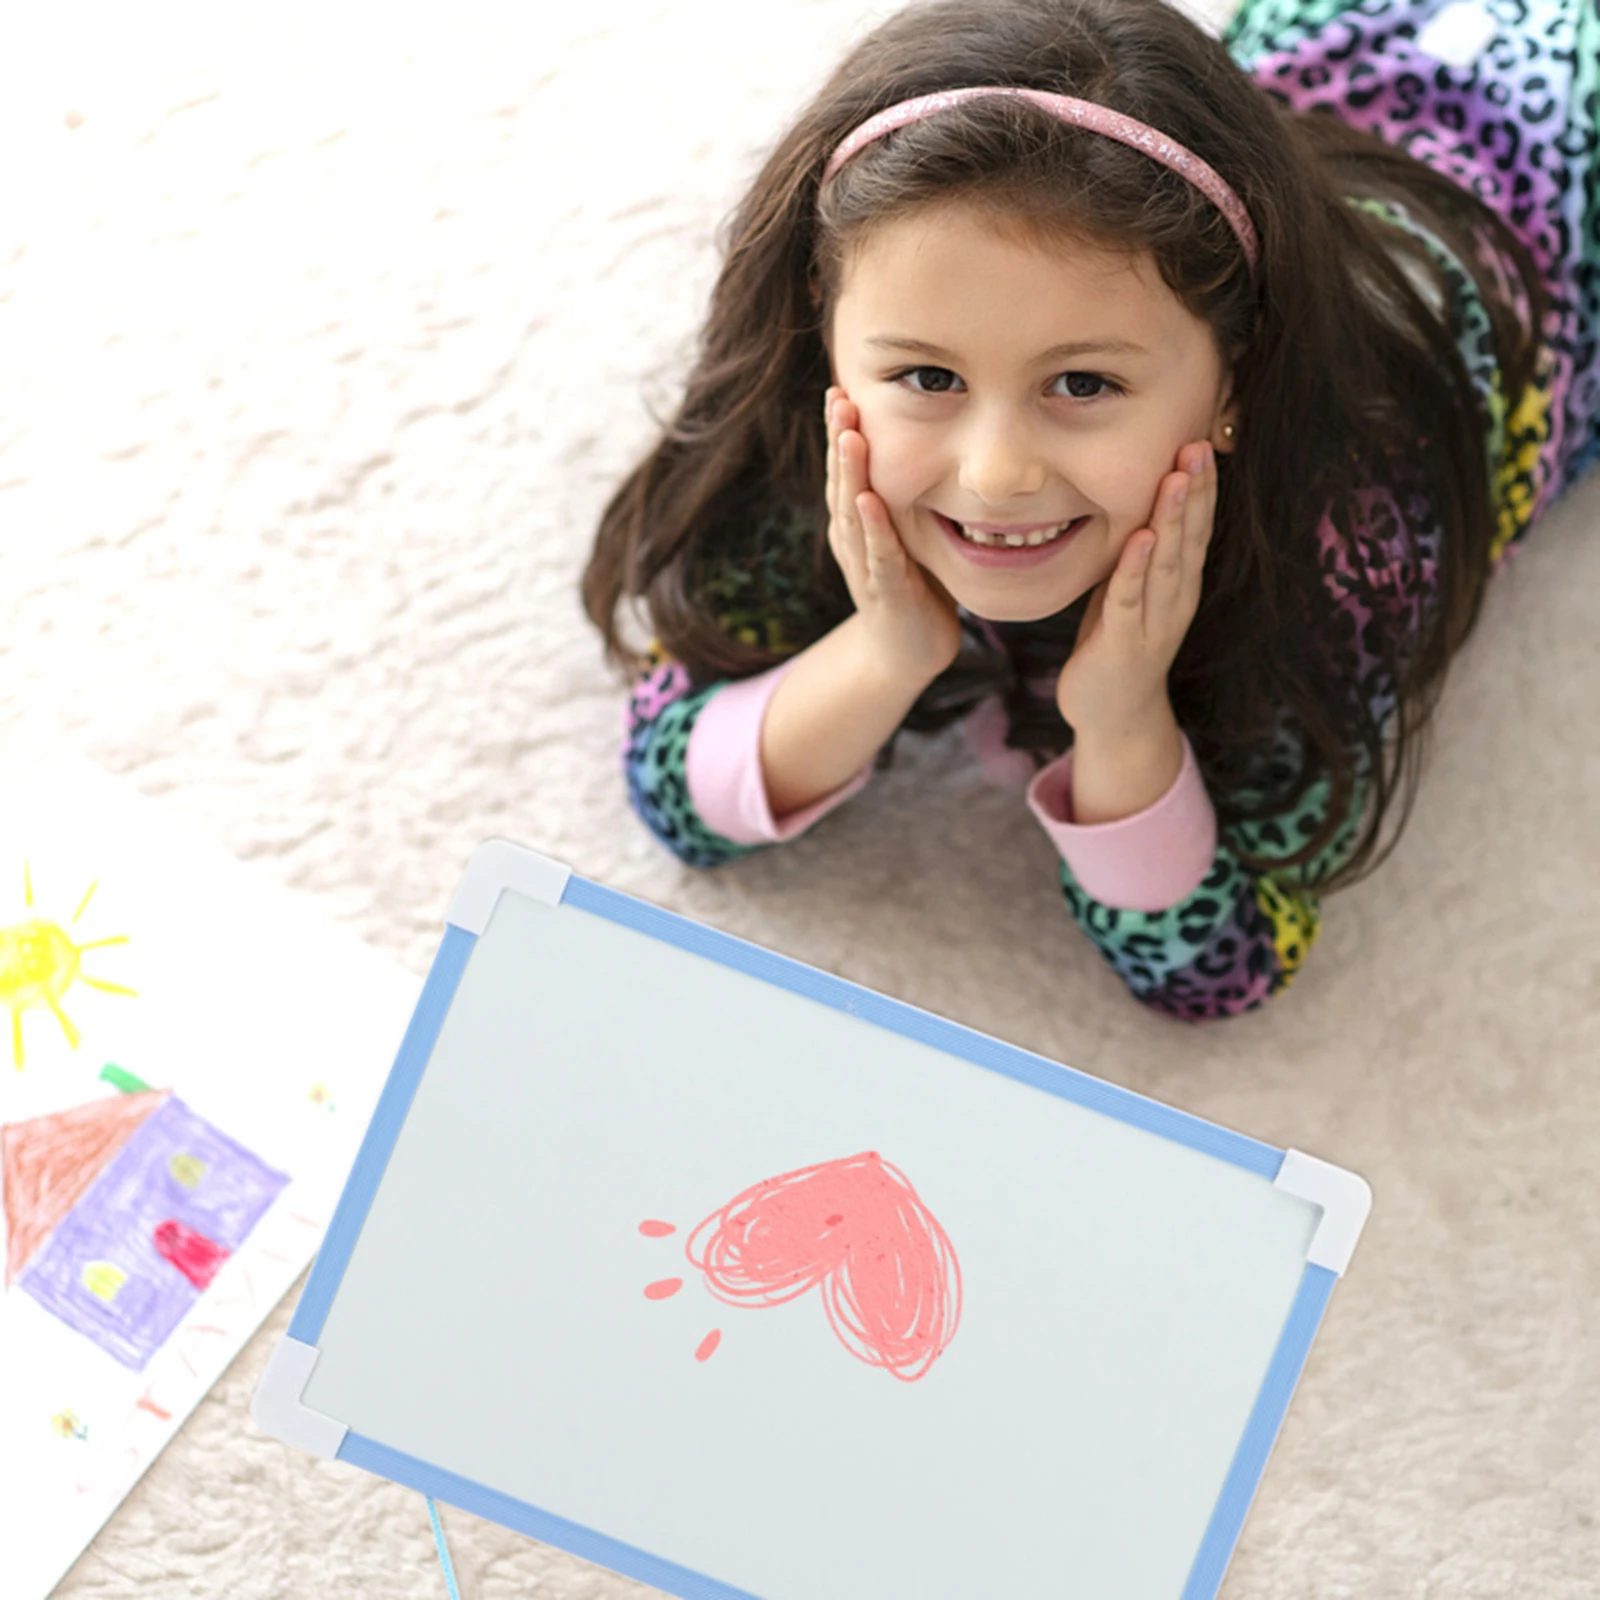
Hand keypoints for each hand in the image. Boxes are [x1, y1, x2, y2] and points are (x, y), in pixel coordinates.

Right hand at [825, 385, 961, 681]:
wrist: (906, 654)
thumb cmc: (914, 590)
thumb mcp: (910, 535)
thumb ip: (909, 499)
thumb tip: (937, 447)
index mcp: (856, 525)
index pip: (846, 472)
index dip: (841, 433)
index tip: (841, 391)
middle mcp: (853, 540)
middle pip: (841, 483)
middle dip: (838, 439)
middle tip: (836, 396)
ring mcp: (865, 566)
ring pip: (852, 513)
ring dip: (850, 473)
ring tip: (847, 435)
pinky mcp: (885, 592)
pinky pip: (877, 555)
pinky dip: (872, 527)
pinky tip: (868, 500)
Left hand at [1056, 440, 1215, 739]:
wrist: (1114, 717)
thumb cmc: (1117, 646)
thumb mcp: (1129, 592)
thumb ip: (1137, 554)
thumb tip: (1134, 502)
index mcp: (1178, 585)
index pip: (1195, 528)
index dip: (1201, 487)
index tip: (1200, 441)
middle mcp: (1175, 601)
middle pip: (1189, 538)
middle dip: (1195, 491)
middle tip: (1198, 445)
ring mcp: (1153, 625)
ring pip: (1166, 564)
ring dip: (1172, 520)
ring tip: (1177, 479)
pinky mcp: (1123, 646)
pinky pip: (1128, 602)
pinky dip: (1134, 570)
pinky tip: (1140, 540)